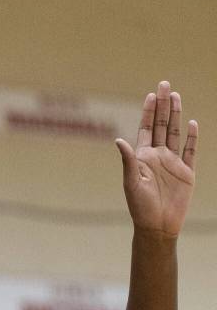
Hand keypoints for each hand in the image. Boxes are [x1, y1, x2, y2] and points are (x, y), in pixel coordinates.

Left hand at [115, 81, 198, 237]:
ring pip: (176, 133)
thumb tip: (118, 140)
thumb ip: (128, 161)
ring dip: (176, 115)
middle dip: (163, 105)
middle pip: (162, 125)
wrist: (157, 225)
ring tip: (176, 96)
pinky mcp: (186, 172)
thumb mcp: (131, 182)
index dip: (148, 111)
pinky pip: (190, 151)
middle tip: (164, 84)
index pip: (146, 128)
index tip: (151, 94)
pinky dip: (192, 137)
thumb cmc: (139, 206)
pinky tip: (192, 123)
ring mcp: (173, 163)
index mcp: (142, 157)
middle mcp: (157, 156)